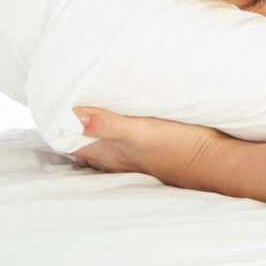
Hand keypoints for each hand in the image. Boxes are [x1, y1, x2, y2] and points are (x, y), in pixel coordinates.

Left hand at [71, 107, 227, 191]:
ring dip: (88, 135)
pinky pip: (117, 150)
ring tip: (83, 116)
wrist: (214, 162)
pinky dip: (109, 139)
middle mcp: (115, 160)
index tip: (51, 103)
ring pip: (98, 150)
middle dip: (69, 129)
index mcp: (108, 153)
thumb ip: (107, 124)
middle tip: (63, 105)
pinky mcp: (147, 157)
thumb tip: (72, 115)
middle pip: (81, 147)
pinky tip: (115, 130)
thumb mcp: (142, 130)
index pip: (70, 142)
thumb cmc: (179, 145)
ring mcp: (131, 161)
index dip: (58, 124)